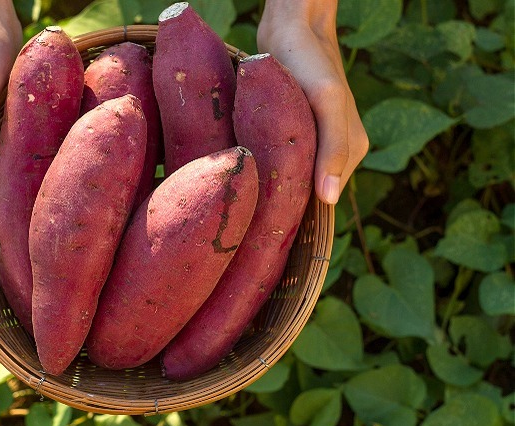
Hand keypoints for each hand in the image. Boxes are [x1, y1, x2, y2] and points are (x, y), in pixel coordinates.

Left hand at [257, 0, 368, 203]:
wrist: (291, 30)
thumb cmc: (310, 63)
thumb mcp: (325, 102)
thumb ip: (333, 148)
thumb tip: (329, 200)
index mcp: (350, 153)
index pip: (323, 202)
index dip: (297, 214)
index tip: (266, 226)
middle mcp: (334, 153)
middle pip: (306, 193)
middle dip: (281, 201)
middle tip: (247, 210)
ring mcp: (313, 143)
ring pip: (291, 179)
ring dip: (270, 184)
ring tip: (244, 193)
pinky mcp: (293, 133)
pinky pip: (280, 161)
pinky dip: (265, 167)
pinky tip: (247, 172)